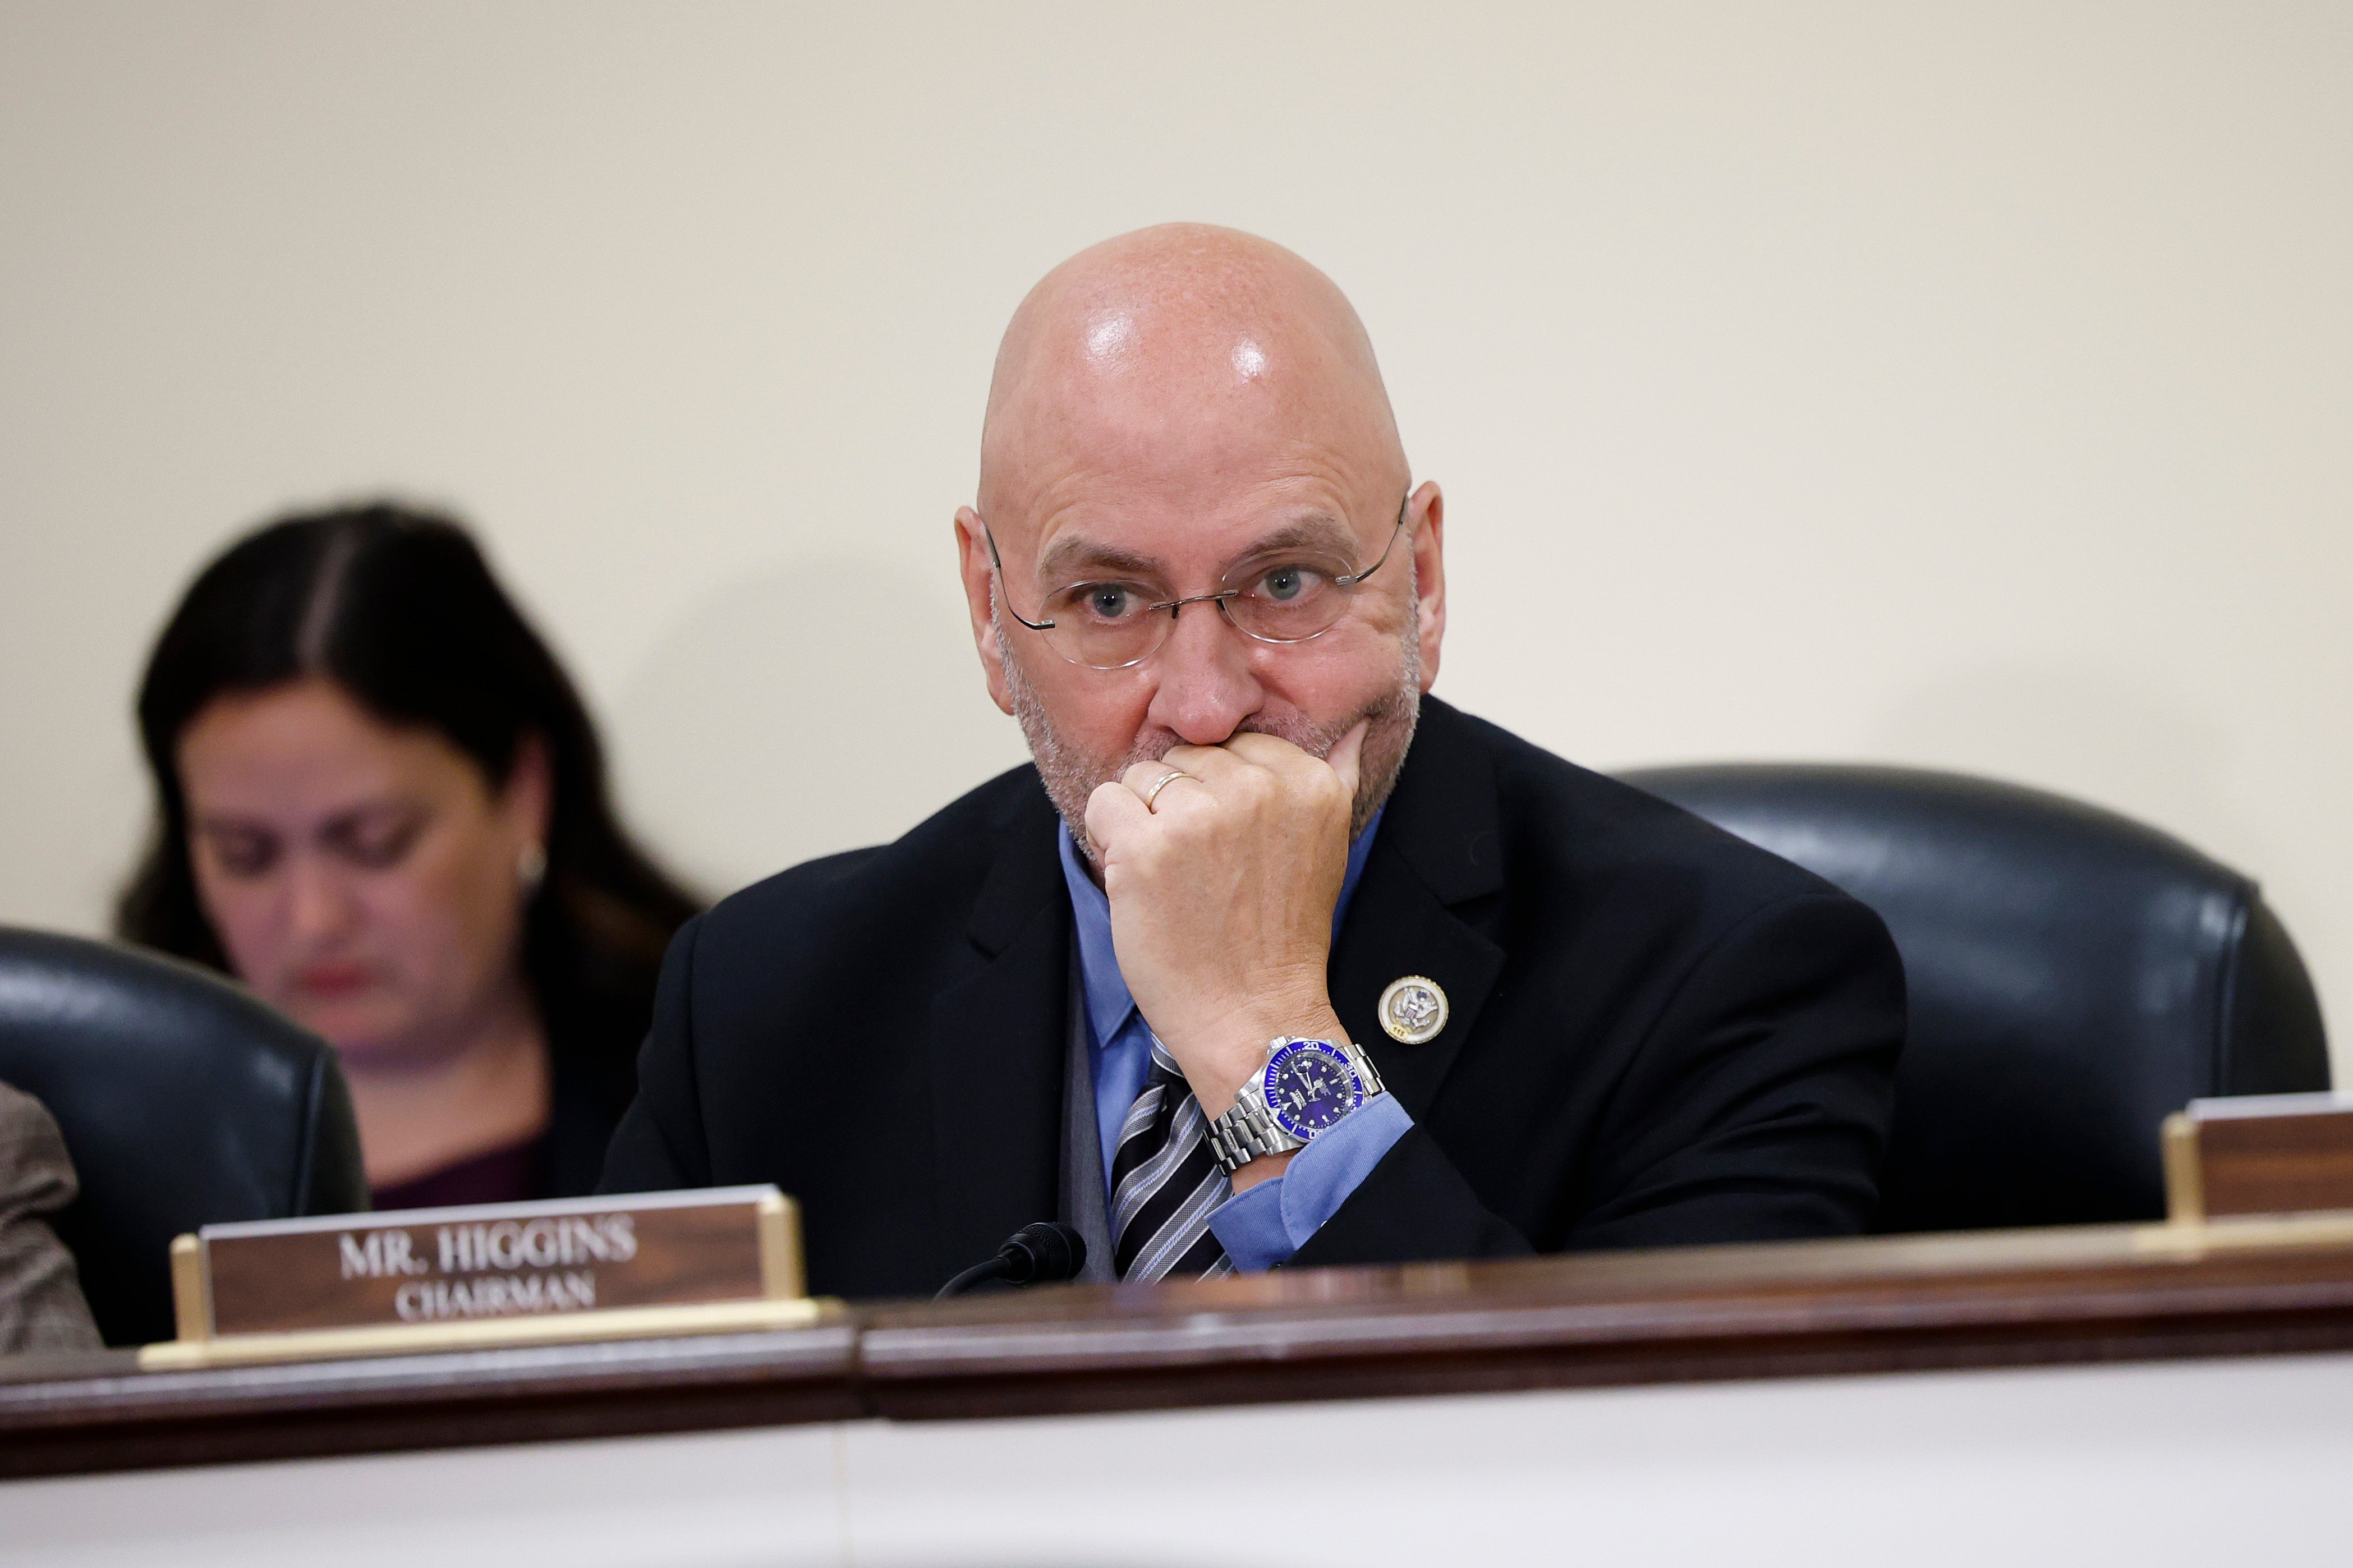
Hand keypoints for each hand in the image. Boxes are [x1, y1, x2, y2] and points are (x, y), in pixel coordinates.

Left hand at [1083, 724, 1367, 1164]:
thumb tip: (1358, 725)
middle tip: (1203, 870)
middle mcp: (1257, 789)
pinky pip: (1104, 803)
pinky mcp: (1145, 847)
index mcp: (1307, 781)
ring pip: (1141, 776)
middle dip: (1181, 804)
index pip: (1235, 744)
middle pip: (1185, 756)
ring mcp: (1199, 816)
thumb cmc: (1279, 938)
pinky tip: (1141, 881)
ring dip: (1144, 822)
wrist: (1253, 1016)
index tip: (1234, 849)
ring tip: (1175, 879)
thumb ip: (1336, 775)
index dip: (1221, 794)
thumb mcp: (1327, 845)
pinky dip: (1109, 840)